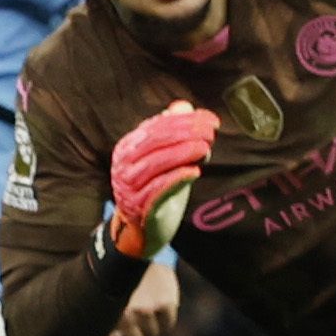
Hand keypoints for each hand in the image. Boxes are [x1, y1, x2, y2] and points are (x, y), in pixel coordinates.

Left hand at [102, 259, 180, 335]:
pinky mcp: (167, 302)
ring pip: (153, 335)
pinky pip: (167, 324)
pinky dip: (164, 320)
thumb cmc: (115, 282)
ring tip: (145, 310)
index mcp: (111, 315)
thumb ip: (108, 335)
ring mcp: (150, 309)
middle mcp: (130, 314)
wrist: (133, 250)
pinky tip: (158, 306)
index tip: (120, 335)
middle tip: (134, 321)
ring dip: (149, 327)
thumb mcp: (105, 307)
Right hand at [108, 101, 217, 257]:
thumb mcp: (166, 157)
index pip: (157, 127)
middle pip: (155, 142)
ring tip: (206, 148)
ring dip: (182, 153)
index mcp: (129, 147)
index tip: (212, 120)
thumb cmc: (156, 187)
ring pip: (155, 164)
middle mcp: (123, 164)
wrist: (141, 228)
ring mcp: (128, 186)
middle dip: (186, 133)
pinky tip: (194, 172)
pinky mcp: (137, 207)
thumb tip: (183, 106)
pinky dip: (175, 179)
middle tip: (211, 133)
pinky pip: (155, 190)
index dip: (185, 121)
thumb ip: (172, 132)